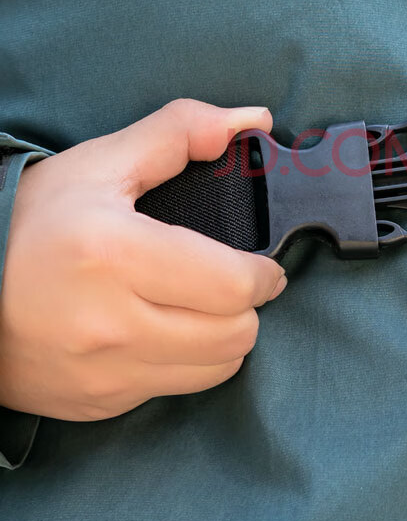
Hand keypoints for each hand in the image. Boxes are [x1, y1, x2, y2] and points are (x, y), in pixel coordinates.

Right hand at [0, 100, 285, 419]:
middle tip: (231, 282)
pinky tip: (163, 330)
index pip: (233, 285)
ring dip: (224, 336)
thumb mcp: (100, 164)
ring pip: (216, 369)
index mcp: (116, 255)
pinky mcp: (97, 401)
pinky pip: (174, 388)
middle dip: (246, 304)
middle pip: (236, 334)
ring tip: (203, 306)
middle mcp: (110, 324)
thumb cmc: (28, 221)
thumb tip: (254, 119)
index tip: (264, 265)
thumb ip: (182, 132)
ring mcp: (103, 372)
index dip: (264, 274)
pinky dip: (185, 360)